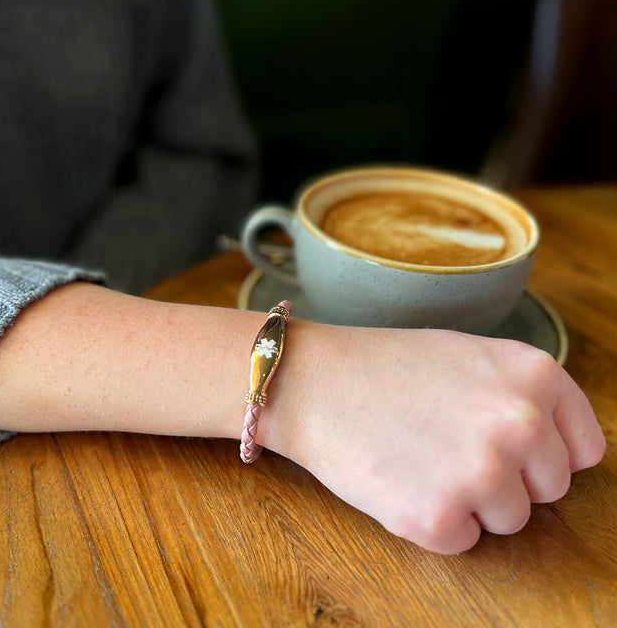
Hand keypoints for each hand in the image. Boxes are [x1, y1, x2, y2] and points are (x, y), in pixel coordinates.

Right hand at [266, 324, 605, 553]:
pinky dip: (431, 520)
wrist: (314, 381)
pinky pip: (461, 540)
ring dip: (469, 501)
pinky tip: (399, 479)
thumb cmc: (387, 367)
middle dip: (506, 478)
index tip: (505, 447)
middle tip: (446, 446)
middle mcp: (521, 423)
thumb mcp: (472, 357)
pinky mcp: (438, 516)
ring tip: (420, 459)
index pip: (584, 450)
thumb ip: (527, 398)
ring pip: (509, 520)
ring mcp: (482, 472)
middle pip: (549, 489)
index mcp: (534, 375)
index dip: (542, 454)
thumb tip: (559, 451)